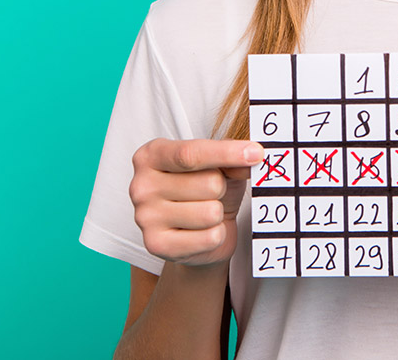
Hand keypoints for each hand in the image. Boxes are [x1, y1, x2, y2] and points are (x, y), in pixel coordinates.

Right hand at [129, 138, 263, 267]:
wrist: (197, 232)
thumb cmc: (205, 190)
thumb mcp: (220, 166)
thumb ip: (231, 157)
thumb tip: (252, 157)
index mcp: (151, 156)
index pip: (192, 153)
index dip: (227, 153)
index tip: (256, 153)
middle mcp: (141, 185)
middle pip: (208, 183)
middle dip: (222, 189)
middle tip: (211, 194)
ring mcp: (145, 217)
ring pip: (210, 212)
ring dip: (218, 214)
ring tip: (205, 213)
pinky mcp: (156, 245)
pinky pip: (209, 237)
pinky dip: (216, 235)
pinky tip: (202, 232)